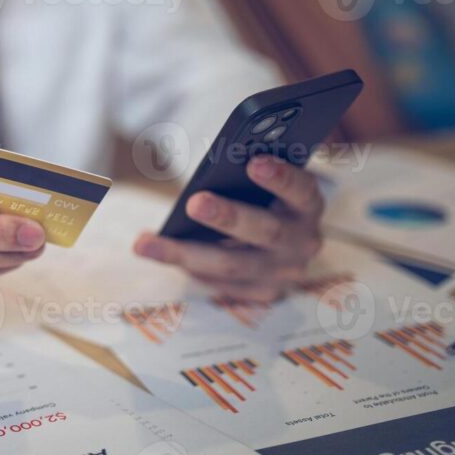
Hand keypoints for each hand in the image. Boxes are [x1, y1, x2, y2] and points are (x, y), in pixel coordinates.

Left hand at [133, 156, 323, 301]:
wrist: (285, 241)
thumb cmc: (263, 196)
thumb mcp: (265, 182)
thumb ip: (250, 173)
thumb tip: (216, 166)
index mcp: (308, 205)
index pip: (302, 190)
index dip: (281, 178)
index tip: (255, 162)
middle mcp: (303, 242)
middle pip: (266, 231)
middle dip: (228, 216)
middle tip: (194, 202)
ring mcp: (284, 273)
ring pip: (233, 264)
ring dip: (186, 252)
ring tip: (146, 242)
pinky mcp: (263, 292)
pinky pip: (221, 283)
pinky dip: (190, 267)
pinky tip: (158, 252)